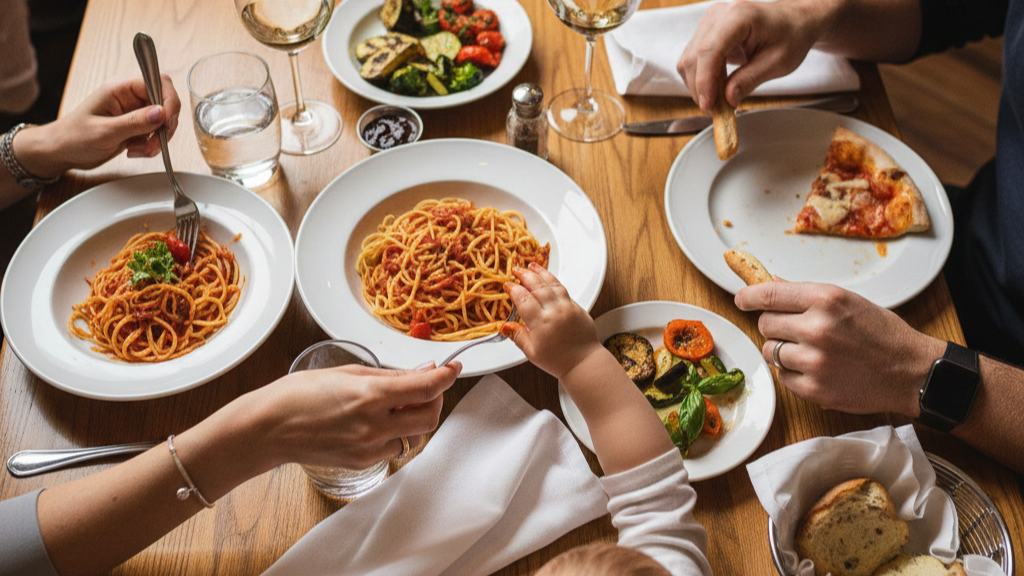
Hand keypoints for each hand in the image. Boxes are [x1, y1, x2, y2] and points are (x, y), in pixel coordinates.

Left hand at [14, 75, 181, 177]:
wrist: (62, 152)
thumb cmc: (74, 137)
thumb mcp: (105, 131)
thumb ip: (135, 122)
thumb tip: (162, 113)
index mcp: (120, 88)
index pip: (157, 82)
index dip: (168, 100)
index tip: (167, 121)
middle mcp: (129, 96)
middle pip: (165, 101)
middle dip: (165, 124)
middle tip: (156, 142)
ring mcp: (134, 111)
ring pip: (163, 120)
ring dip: (159, 138)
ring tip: (141, 150)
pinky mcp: (136, 126)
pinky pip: (156, 132)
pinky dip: (152, 145)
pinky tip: (135, 150)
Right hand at [251, 362, 460, 470]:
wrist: (268, 428)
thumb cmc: (299, 394)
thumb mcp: (348, 372)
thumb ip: (389, 376)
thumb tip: (422, 373)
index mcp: (370, 395)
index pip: (426, 388)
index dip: (446, 376)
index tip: (452, 368)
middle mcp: (374, 425)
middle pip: (430, 417)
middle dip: (435, 400)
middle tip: (425, 387)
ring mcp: (369, 448)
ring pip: (414, 435)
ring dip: (415, 418)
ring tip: (396, 404)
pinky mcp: (362, 462)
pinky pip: (394, 447)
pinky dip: (395, 433)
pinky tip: (377, 421)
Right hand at [501, 263, 603, 379]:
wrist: (583, 362)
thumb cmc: (558, 360)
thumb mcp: (532, 352)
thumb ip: (518, 336)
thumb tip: (505, 326)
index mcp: (541, 323)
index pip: (524, 300)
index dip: (514, 290)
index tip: (507, 285)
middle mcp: (554, 312)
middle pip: (537, 286)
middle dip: (525, 275)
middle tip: (516, 269)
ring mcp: (567, 307)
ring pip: (552, 284)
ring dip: (540, 272)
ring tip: (531, 265)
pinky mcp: (577, 307)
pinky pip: (563, 289)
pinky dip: (553, 280)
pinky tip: (547, 277)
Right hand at [677, 0, 828, 111]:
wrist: (794, 21)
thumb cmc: (791, 36)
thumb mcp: (777, 63)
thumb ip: (749, 80)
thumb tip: (727, 100)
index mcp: (739, 16)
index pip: (710, 51)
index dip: (704, 82)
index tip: (709, 106)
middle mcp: (719, 15)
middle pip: (694, 57)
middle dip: (700, 88)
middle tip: (716, 111)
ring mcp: (709, 22)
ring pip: (688, 60)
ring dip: (698, 86)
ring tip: (719, 101)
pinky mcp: (706, 32)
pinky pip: (692, 60)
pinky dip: (700, 79)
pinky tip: (716, 89)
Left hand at [735, 281, 943, 416]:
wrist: (911, 372)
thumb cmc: (882, 333)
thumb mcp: (849, 301)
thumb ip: (807, 295)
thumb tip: (772, 283)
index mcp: (825, 299)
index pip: (769, 294)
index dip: (749, 297)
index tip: (741, 299)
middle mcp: (816, 328)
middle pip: (765, 324)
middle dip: (775, 325)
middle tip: (795, 329)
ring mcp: (814, 361)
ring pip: (771, 351)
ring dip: (782, 350)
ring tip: (809, 350)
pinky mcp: (814, 389)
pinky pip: (783, 377)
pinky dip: (793, 373)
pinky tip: (816, 369)